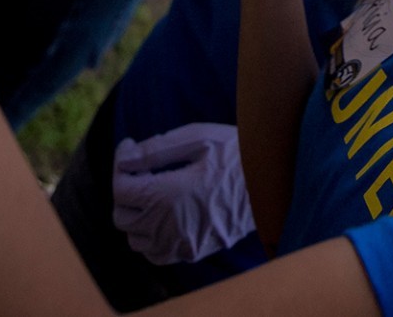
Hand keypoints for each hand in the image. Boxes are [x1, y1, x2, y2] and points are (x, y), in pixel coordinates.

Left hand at [112, 124, 255, 264]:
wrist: (273, 183)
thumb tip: (125, 158)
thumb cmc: (237, 154)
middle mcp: (170, 226)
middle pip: (122, 215)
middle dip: (125, 190)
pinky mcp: (192, 253)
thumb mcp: (199, 138)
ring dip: (135, 214)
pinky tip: (162, 214)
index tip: (129, 148)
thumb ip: (155, 149)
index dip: (120, 165)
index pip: (121, 189)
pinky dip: (149, 236)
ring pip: (135, 238)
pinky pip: (155, 254)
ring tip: (152, 190)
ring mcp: (181, 244)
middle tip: (141, 169)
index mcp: (170, 194)